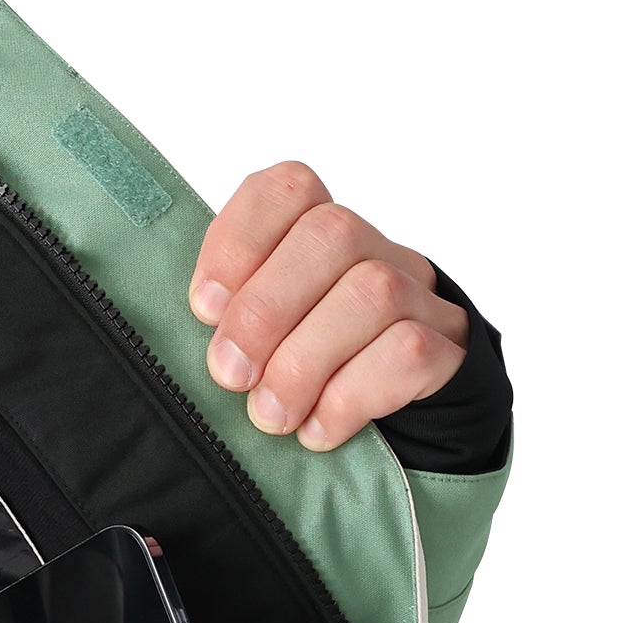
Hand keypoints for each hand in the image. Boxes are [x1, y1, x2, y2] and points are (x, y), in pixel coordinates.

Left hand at [188, 161, 466, 451]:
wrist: (408, 424)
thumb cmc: (308, 377)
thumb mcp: (258, 343)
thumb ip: (224, 323)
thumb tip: (173, 334)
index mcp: (319, 234)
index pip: (286, 191)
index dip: (239, 241)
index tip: (203, 309)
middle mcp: (375, 251)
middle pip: (331, 235)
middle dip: (266, 310)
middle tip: (231, 376)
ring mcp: (418, 297)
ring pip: (373, 293)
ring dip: (305, 362)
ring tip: (270, 417)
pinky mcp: (448, 350)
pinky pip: (409, 353)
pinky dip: (351, 396)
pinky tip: (318, 431)